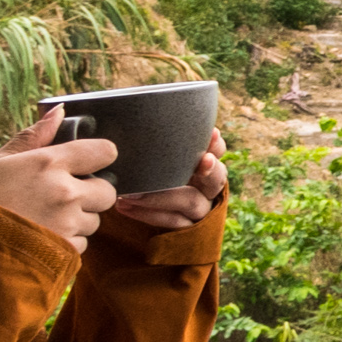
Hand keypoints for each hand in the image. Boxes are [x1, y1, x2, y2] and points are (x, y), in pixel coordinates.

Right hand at [0, 111, 119, 254]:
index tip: (89, 162)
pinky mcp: (64, 252)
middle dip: (92, 193)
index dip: (100, 156)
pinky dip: (68, 242)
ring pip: (94, 221)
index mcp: (49, 163)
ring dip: (79, 220)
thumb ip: (34, 136)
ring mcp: (66, 224)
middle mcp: (65, 192)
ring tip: (45, 218)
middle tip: (65, 195)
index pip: (104, 151)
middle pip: (107, 191)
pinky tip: (42, 237)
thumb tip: (59, 111)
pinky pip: (81, 244)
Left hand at [104, 146, 231, 246]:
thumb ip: (153, 143)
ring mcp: (200, 212)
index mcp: (204, 165)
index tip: (212, 134)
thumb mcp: (154, 159)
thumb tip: (123, 109)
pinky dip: (147, 214)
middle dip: (209, 170)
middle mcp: (208, 188)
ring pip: (191, 202)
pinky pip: (172, 223)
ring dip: (161, 196)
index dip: (216, 144)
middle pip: (216, 178)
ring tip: (131, 193)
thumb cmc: (145, 175)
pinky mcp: (186, 232)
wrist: (141, 217)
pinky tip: (123, 206)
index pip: (218, 151)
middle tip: (203, 161)